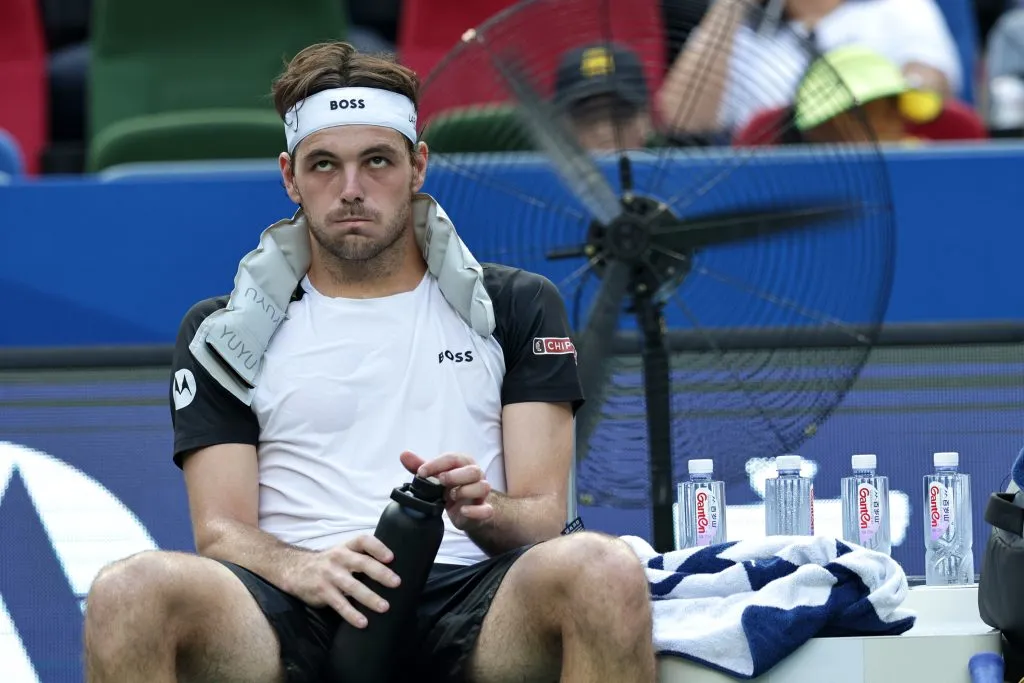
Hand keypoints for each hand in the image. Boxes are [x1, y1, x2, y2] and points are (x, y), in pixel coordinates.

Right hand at [286, 534, 400, 627]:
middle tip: (396, 583)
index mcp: (346, 547)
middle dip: (380, 573)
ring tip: (384, 607)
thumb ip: (360, 557)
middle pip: (362, 563)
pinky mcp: (322, 591)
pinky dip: (351, 614)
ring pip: (352, 586)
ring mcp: (329, 574)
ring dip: (369, 597)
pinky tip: (363, 622)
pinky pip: (339, 604)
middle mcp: (338, 558)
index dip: (378, 547)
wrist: (294, 569)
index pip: (363, 541)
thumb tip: (390, 570)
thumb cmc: (328, 563)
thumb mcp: (342, 553)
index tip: (391, 557)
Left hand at [400, 451, 493, 529]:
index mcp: (464, 464)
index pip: (453, 458)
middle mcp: (476, 476)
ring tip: (449, 497)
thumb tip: (404, 454)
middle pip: (473, 470)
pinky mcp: (483, 510)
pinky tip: (462, 510)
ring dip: (465, 491)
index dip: (436, 464)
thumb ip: (420, 465)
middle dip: (454, 476)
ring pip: (483, 487)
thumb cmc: (451, 487)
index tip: (421, 473)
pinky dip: (475, 510)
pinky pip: (486, 510)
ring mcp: (481, 493)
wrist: (465, 510)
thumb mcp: (435, 476)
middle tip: (440, 482)